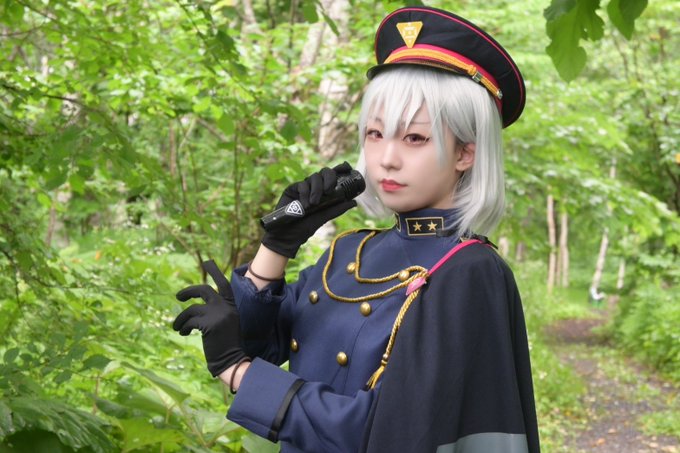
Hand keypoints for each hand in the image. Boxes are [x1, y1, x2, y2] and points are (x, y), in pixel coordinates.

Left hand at [173, 261, 246, 376]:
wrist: (231, 361)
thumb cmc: (226, 344)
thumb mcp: (226, 322)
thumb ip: (217, 311)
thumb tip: (197, 305)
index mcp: (231, 305)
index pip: (223, 284)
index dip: (214, 271)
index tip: (206, 262)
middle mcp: (226, 307)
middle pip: (203, 290)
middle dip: (188, 291)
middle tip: (178, 296)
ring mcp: (218, 314)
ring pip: (191, 310)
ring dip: (180, 319)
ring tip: (177, 327)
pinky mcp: (209, 325)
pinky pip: (189, 322)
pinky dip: (182, 327)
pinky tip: (182, 333)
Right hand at [262, 162, 356, 257]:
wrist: (288, 235)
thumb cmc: (305, 227)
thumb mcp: (324, 217)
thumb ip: (337, 209)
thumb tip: (354, 202)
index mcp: (323, 191)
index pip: (332, 176)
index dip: (340, 169)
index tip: (347, 168)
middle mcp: (314, 187)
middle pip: (324, 172)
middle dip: (329, 179)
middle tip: (329, 191)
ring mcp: (303, 187)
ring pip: (313, 177)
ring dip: (316, 189)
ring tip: (314, 204)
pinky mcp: (292, 189)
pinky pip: (301, 185)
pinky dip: (305, 194)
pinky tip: (305, 205)